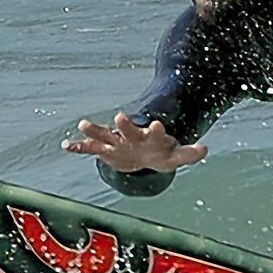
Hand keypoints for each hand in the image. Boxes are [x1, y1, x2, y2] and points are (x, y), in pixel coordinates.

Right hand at [62, 112, 208, 171]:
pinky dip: (79, 147)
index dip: (157, 129)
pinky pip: (89, 147)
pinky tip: (66, 146)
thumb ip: (189, 153)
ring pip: (105, 134)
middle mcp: (132, 136)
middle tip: (120, 116)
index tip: (158, 125)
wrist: (145, 151)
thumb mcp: (176, 156)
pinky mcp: (105, 149)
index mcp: (151, 137)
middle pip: (128, 129)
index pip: (155, 131)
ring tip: (83, 124)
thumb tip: (206, 149)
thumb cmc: (161, 152)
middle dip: (125, 124)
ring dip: (94, 130)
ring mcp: (117, 141)